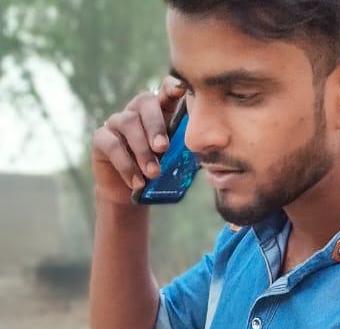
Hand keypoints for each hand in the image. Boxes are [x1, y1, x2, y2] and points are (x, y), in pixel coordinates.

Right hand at [91, 76, 186, 204]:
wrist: (131, 194)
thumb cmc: (158, 173)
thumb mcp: (174, 162)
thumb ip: (185, 150)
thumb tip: (202, 148)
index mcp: (160, 112)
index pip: (165, 91)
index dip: (172, 87)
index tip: (181, 91)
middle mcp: (137, 111)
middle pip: (145, 103)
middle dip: (156, 126)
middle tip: (163, 148)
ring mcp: (117, 122)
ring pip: (128, 123)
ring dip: (142, 150)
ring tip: (153, 173)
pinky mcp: (101, 138)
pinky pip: (112, 145)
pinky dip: (126, 165)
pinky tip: (137, 182)